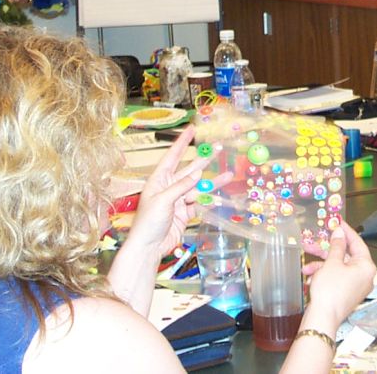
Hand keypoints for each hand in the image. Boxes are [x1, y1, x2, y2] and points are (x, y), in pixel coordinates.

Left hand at [127, 124, 232, 259]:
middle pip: (189, 169)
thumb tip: (198, 173)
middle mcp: (169, 187)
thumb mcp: (163, 201)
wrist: (149, 248)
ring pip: (198, 187)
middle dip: (204, 160)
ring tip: (229, 175)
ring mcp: (178, 200)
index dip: (182, 142)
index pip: (173, 156)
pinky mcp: (185, 213)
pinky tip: (220, 198)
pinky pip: (200, 203)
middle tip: (219, 148)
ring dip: (213, 182)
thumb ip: (181, 186)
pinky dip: (210, 201)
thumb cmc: (148, 223)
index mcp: (159, 180)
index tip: (192, 129)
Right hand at [299, 222, 376, 332]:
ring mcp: (356, 286)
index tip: (337, 222)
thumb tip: (340, 232)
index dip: (346, 232)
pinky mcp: (346, 294)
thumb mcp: (332, 263)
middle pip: (345, 256)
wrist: (323, 319)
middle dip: (326, 251)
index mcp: (366, 266)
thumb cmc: (330, 290)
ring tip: (305, 266)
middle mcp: (364, 276)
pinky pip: (336, 278)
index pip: (357, 243)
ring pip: (338, 268)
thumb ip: (337, 245)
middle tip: (313, 242)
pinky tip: (308, 277)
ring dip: (320, 265)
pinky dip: (323, 275)